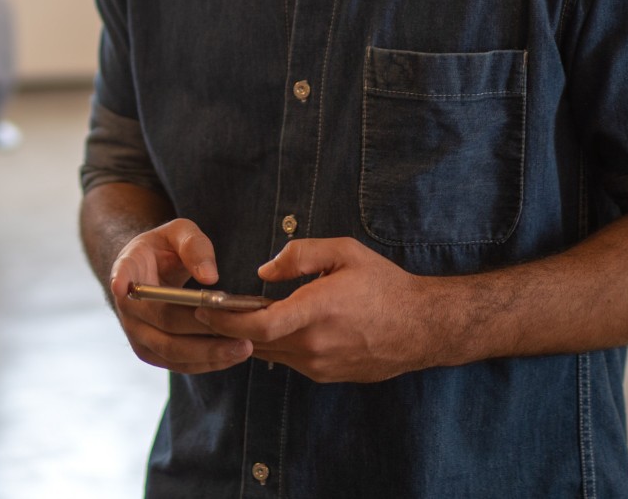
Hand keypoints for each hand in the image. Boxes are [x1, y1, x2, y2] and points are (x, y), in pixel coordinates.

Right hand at [106, 219, 254, 374]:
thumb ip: (194, 246)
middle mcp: (127, 307)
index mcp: (129, 269)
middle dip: (204, 331)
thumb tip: (210, 278)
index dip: (121, 280)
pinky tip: (232, 355)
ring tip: (244, 348)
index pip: (122, 275)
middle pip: (164, 323)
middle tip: (241, 333)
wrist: (149, 273)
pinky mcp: (151, 353)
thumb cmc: (165, 250)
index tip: (121, 285)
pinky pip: (179, 364)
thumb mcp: (178, 233)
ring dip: (209, 354)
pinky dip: (207, 363)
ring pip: (172, 352)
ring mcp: (136, 334)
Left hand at [196, 237, 434, 382]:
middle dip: (227, 326)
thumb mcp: (344, 252)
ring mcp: (321, 366)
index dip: (225, 318)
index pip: (259, 325)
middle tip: (208, 308)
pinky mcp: (327, 375)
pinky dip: (275, 344)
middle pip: (255, 341)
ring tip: (237, 314)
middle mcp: (316, 345)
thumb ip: (300, 254)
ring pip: (270, 353)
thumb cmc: (385, 285)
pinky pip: (289, 360)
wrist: (424, 327)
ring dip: (251, 336)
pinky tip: (274, 326)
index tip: (204, 306)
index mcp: (317, 311)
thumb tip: (264, 271)